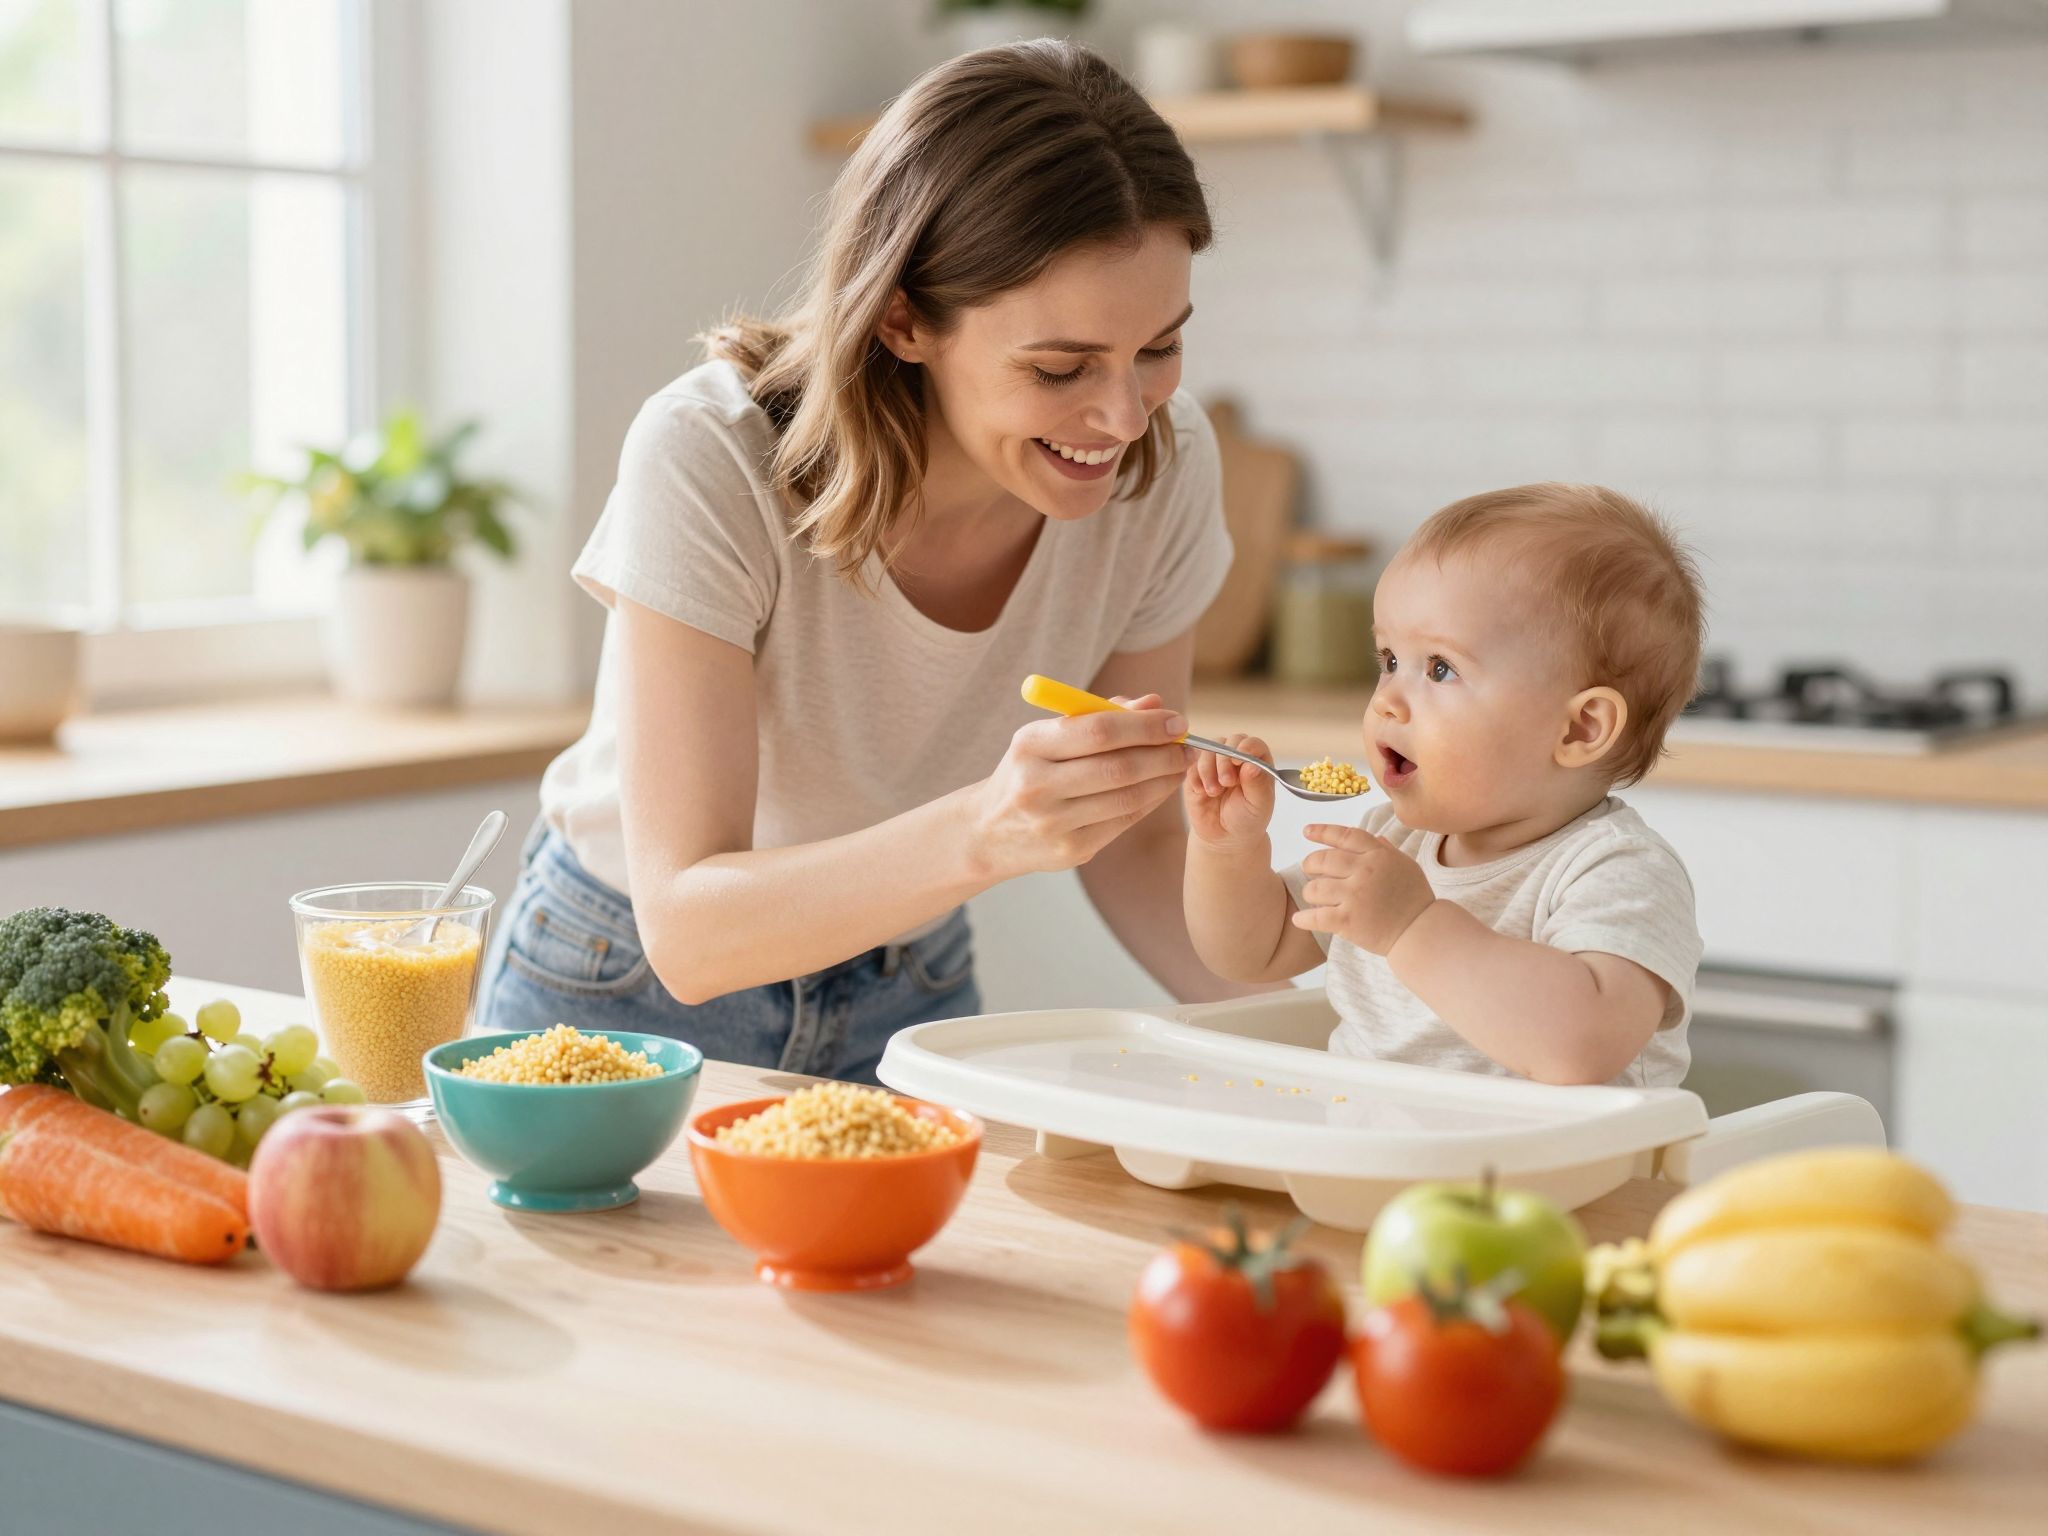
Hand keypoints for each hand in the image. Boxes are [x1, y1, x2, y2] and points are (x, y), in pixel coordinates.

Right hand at [970, 692, 1191, 879]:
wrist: (988, 831)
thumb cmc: (1030, 770)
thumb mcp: (1049, 736)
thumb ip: (1100, 715)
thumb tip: (1154, 703)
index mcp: (1030, 745)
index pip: (1099, 730)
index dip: (1145, 726)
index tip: (1176, 721)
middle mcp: (1037, 785)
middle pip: (1118, 768)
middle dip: (1163, 754)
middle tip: (1187, 745)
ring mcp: (1053, 823)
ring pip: (1126, 798)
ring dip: (1164, 780)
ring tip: (1180, 765)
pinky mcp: (1069, 851)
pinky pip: (1123, 822)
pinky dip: (1150, 802)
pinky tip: (1161, 787)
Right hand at [1183, 732, 1276, 852]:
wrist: (1225, 837)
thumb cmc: (1247, 819)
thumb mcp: (1258, 805)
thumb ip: (1257, 784)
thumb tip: (1252, 765)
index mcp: (1257, 762)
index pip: (1253, 744)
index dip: (1246, 747)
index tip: (1240, 761)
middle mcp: (1236, 758)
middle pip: (1229, 742)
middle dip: (1225, 760)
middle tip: (1227, 782)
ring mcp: (1215, 763)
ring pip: (1208, 749)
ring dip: (1208, 770)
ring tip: (1214, 792)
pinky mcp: (1197, 772)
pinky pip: (1192, 764)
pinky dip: (1196, 777)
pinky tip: (1202, 792)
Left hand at [1290, 823, 1436, 954]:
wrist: (1421, 931)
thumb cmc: (1415, 899)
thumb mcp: (1407, 866)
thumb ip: (1388, 851)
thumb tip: (1376, 838)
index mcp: (1378, 855)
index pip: (1345, 836)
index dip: (1322, 832)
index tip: (1306, 832)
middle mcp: (1365, 871)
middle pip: (1323, 860)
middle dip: (1310, 863)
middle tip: (1308, 868)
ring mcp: (1355, 896)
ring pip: (1315, 888)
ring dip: (1310, 892)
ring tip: (1313, 896)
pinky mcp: (1348, 920)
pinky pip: (1316, 916)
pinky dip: (1304, 919)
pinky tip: (1299, 919)